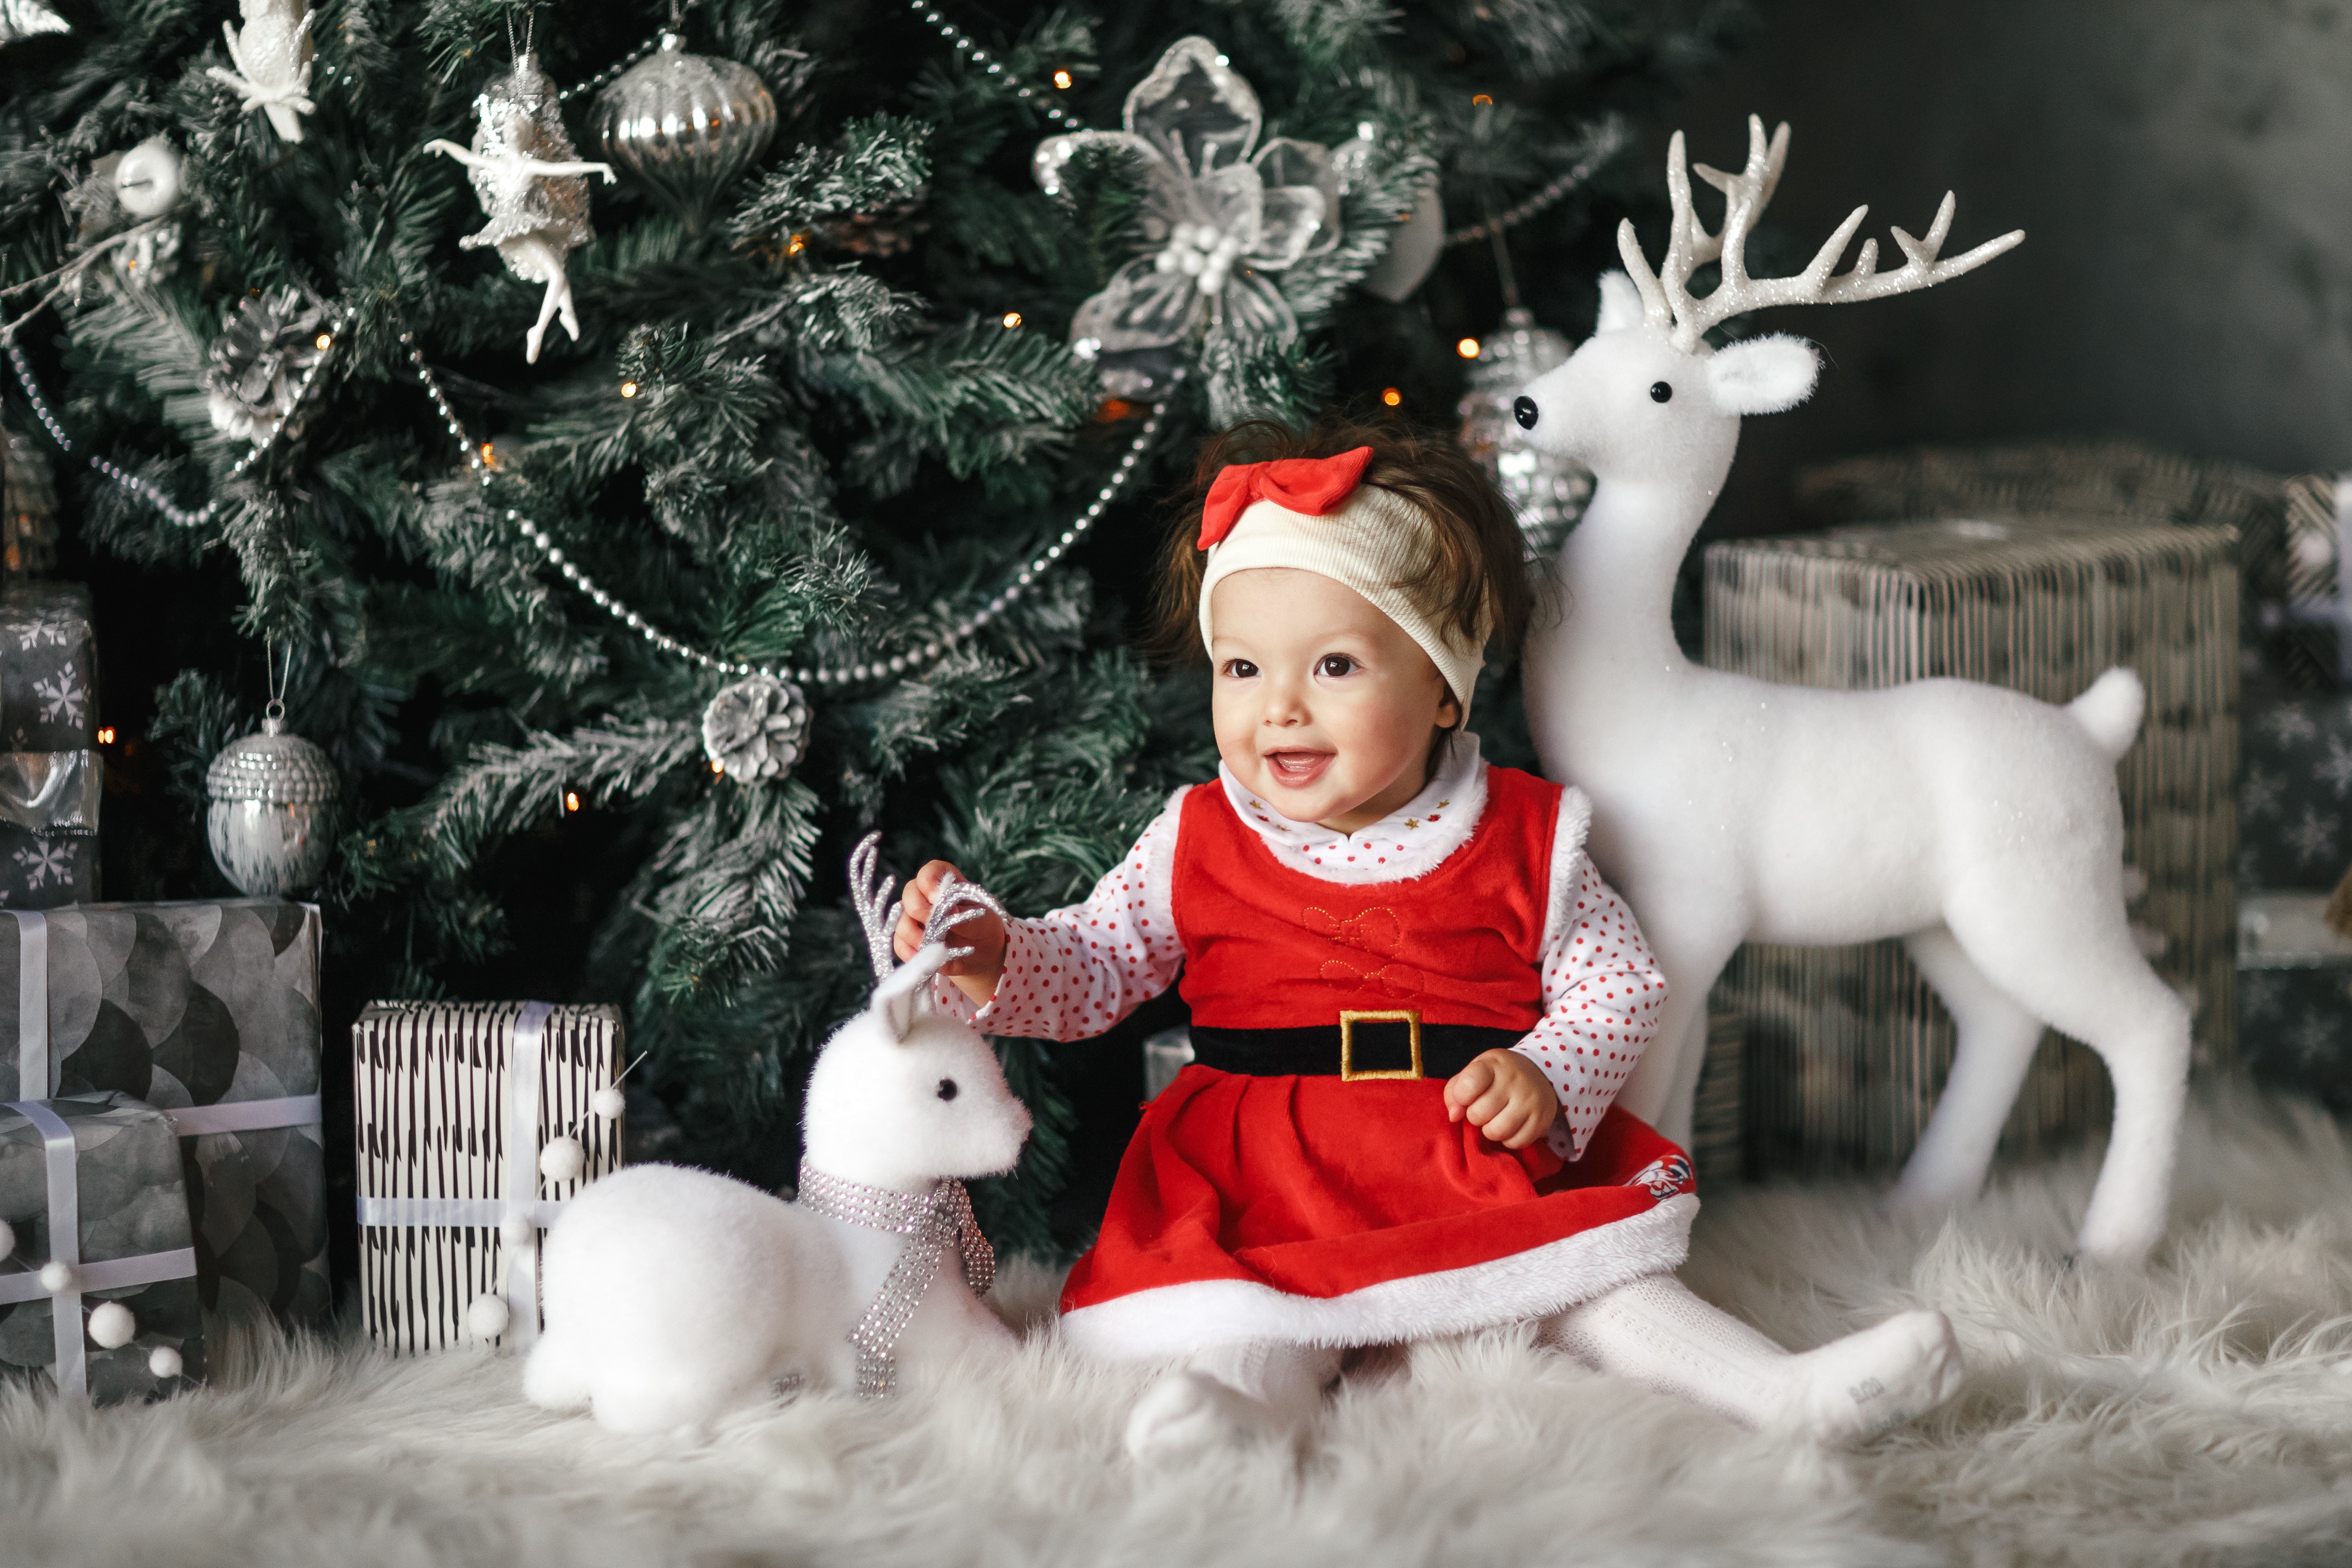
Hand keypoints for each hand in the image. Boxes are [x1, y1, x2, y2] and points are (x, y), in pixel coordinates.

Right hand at [894, 860, 1006, 1006]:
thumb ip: (964, 914)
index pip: (930, 872)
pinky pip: (899, 944)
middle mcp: (927, 898)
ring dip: (912, 934)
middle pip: (909, 893)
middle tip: (932, 923)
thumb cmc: (983, 928)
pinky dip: (908, 951)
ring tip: (929, 945)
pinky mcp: (912, 941)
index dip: (928, 881)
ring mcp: (917, 919)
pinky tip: (921, 957)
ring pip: (901, 920)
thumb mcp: (982, 920)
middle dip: (918, 908)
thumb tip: (946, 910)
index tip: (935, 897)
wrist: (984, 954)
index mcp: (947, 884)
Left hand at [1443, 1050, 1558, 1149]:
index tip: (1466, 1096)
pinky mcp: (1542, 1119)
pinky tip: (1510, 1126)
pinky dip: (1508, 1139)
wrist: (1538, 1072)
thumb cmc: (1496, 1076)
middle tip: (1483, 1109)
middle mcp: (1514, 1081)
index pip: (1469, 1085)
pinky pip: (1516, 1142)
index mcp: (1492, 1065)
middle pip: (1479, 1114)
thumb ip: (1454, 1092)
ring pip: (1497, 1132)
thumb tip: (1454, 1116)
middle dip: (1475, 1116)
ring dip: (1490, 1130)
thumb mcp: (1473, 1073)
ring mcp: (1530, 1100)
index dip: (1461, 1096)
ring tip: (1495, 1119)